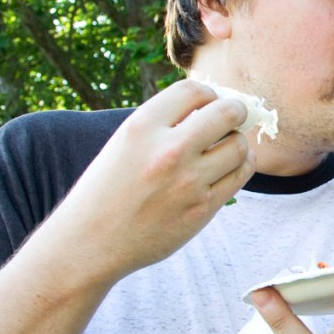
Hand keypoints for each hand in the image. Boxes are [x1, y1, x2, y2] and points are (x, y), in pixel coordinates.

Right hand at [46, 79, 255, 281]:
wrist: (90, 243)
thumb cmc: (107, 190)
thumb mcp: (124, 143)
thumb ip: (162, 124)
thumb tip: (211, 105)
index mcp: (142, 127)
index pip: (193, 90)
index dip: (209, 92)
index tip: (210, 101)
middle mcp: (168, 150)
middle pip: (227, 113)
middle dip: (235, 110)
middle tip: (234, 116)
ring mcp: (188, 181)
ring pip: (239, 145)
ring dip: (238, 141)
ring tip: (228, 145)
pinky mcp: (203, 208)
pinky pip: (240, 174)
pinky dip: (243, 164)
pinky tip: (233, 164)